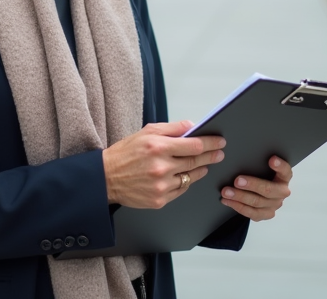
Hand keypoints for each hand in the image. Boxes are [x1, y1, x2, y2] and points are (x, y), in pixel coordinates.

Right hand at [102, 120, 225, 209]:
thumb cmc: (125, 153)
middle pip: (195, 161)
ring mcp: (161, 186)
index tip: (220, 142)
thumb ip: (172, 128)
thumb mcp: (146, 132)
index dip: (210, 143)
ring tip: (203, 165)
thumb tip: (192, 126)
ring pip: (191, 177)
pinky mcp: (159, 200)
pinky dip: (185, 182)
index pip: (194, 145)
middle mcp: (161, 167)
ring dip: (200, 170)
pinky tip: (184, 176)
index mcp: (158, 147)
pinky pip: (181, 190)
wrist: (106, 178)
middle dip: (210, 156)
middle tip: (219, 153)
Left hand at [221, 156, 291, 220]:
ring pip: (257, 203)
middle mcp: (282, 192)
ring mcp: (275, 205)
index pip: (285, 171)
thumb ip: (259, 164)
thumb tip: (241, 157)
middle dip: (251, 185)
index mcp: (283, 178)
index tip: (272, 159)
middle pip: (268, 190)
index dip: (280, 166)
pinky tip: (227, 201)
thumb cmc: (261, 175)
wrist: (261, 193)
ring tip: (226, 192)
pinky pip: (252, 213)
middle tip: (237, 181)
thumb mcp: (262, 168)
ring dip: (240, 197)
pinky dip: (238, 206)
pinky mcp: (266, 214)